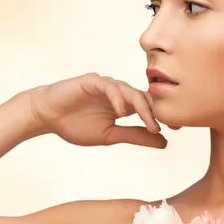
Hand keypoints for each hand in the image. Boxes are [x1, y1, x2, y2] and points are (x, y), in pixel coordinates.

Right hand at [28, 72, 178, 147]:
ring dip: (143, 108)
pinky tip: (121, 111)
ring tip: (151, 124)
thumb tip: (163, 141)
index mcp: (123, 105)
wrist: (46, 116)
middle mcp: (118, 92)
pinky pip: (109, 86)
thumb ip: (134, 136)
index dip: (163, 116)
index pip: (149, 107)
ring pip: (130, 91)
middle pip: (144, 97)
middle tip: (172, 125)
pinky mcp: (92, 81)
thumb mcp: (109, 135)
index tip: (178, 129)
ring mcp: (105, 85)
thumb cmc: (74, 125)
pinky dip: (117, 98)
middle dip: (159, 111)